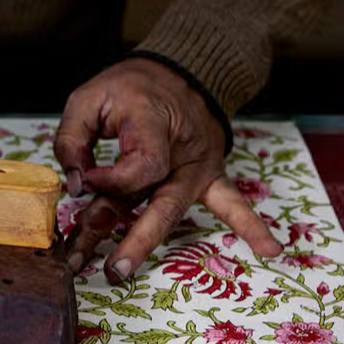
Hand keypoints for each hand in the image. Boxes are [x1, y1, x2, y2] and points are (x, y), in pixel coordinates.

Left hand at [54, 58, 281, 279]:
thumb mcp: (89, 99)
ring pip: (171, 210)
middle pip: (158, 203)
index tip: (82, 181)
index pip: (137, 168)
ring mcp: (199, 166)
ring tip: (119, 273)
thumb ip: (72, 140)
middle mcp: (181, 151)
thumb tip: (73, 186)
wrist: (178, 70)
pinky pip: (231, 202)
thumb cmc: (128, 87)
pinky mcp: (209, 175)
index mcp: (153, 124)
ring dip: (143, 243)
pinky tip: (270, 249)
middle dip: (131, 240)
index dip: (107, 181)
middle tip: (109, 269)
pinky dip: (251, 225)